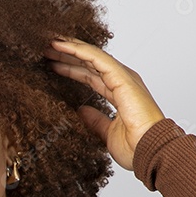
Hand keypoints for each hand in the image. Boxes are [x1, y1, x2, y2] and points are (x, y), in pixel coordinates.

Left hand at [44, 36, 165, 170]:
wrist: (149, 152)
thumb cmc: (135, 147)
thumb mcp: (107, 133)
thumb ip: (95, 120)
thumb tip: (82, 111)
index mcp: (120, 94)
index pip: (91, 76)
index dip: (72, 69)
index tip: (53, 66)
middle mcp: (122, 82)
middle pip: (90, 64)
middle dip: (68, 56)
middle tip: (46, 51)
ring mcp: (123, 78)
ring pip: (92, 56)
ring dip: (70, 49)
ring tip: (49, 43)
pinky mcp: (122, 77)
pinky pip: (96, 58)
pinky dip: (78, 50)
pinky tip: (61, 45)